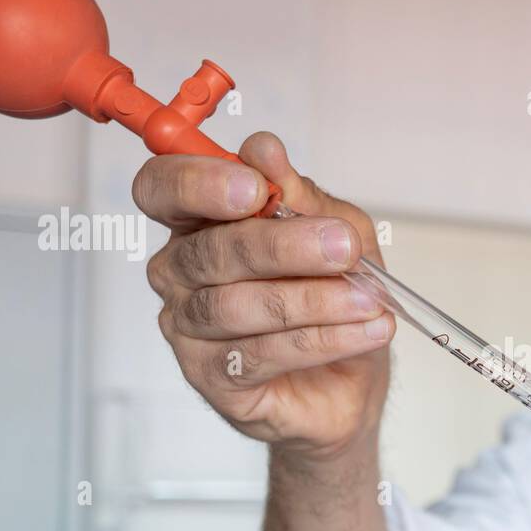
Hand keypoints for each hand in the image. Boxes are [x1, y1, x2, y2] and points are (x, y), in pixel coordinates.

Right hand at [136, 131, 394, 462]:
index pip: (162, 189)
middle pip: (210, 251)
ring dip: (313, 301)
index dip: (198, 183)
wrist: (351, 378)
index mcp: (198, 222)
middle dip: (282, 246)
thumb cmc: (334, 296)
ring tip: (367, 299)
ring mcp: (190, 330)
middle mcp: (181, 273)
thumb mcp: (336, 231)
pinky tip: (364, 331)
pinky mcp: (215, 379)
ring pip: (236, 306)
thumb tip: (264, 150)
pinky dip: (322, 340)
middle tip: (341, 246)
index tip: (255, 187)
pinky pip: (261, 355)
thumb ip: (300, 195)